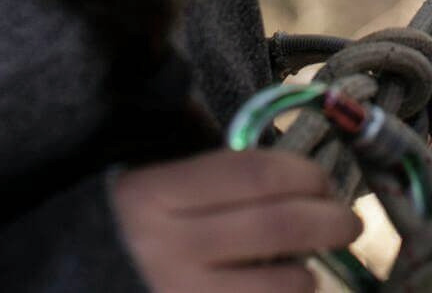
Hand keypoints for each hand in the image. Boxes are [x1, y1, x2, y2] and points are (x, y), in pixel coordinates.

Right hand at [112, 149, 361, 291]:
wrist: (57, 284)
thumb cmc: (117, 235)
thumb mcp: (151, 192)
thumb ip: (211, 182)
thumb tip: (295, 180)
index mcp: (157, 196)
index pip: (257, 173)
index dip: (308, 174)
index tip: (326, 181)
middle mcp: (168, 249)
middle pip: (280, 226)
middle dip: (330, 221)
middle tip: (350, 223)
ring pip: (279, 286)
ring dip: (309, 277)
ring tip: (310, 271)